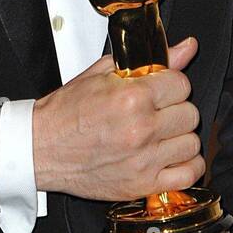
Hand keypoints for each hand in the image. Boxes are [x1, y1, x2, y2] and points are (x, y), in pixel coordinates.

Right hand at [32, 37, 202, 200]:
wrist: (40, 148)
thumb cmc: (66, 113)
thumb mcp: (102, 75)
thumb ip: (149, 61)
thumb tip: (185, 48)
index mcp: (132, 98)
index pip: (182, 84)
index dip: (171, 84)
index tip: (161, 90)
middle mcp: (141, 129)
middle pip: (190, 114)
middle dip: (175, 109)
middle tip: (157, 112)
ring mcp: (144, 159)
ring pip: (192, 144)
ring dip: (179, 138)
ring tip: (160, 135)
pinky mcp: (142, 184)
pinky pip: (189, 175)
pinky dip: (186, 166)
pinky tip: (170, 157)